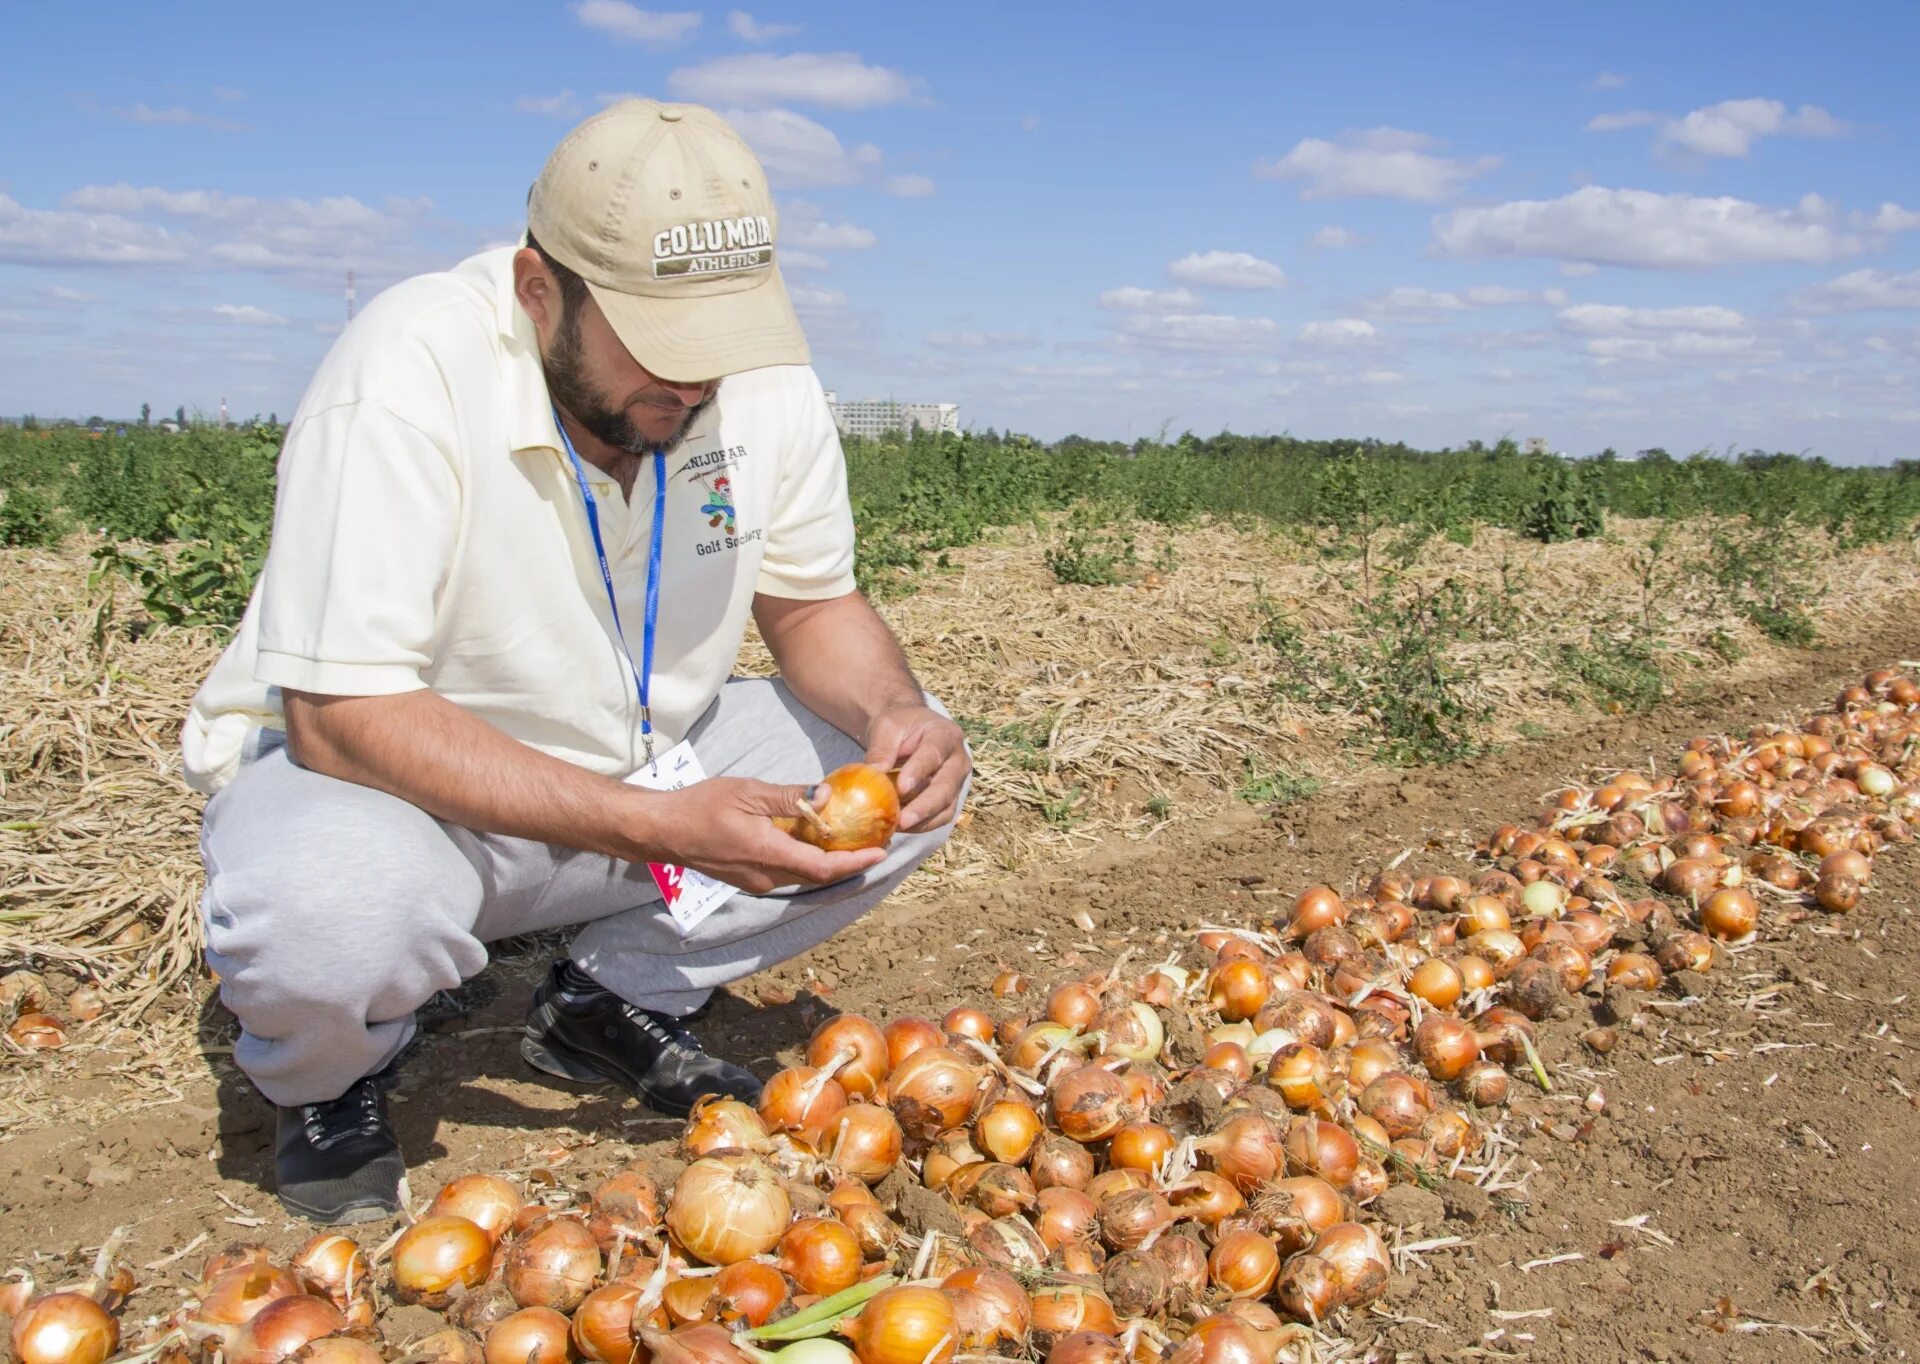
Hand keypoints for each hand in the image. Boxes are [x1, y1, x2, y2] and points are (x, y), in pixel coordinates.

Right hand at [633, 777, 886, 893]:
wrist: (663, 830)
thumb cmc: (701, 806)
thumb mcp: (747, 792)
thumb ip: (788, 796)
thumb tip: (826, 797)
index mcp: (767, 853)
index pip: (821, 867)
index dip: (854, 863)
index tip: (879, 853)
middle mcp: (765, 876)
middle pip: (817, 875)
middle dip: (848, 862)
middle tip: (873, 844)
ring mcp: (756, 881)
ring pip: (802, 875)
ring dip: (828, 863)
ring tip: (851, 842)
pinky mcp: (747, 878)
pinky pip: (786, 872)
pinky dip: (806, 860)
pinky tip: (814, 841)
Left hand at [863, 704, 970, 832]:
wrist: (910, 731)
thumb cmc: (899, 726)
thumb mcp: (887, 727)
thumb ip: (881, 749)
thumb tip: (873, 774)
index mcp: (945, 734)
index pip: (934, 754)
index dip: (919, 772)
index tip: (901, 788)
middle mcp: (958, 759)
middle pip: (946, 786)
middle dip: (925, 806)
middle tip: (903, 820)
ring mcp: (956, 781)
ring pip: (947, 806)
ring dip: (923, 820)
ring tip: (897, 827)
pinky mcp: (950, 798)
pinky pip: (940, 817)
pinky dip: (922, 825)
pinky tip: (900, 827)